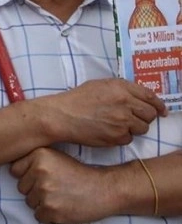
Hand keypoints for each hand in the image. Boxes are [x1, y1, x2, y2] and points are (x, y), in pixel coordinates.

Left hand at [10, 147, 116, 223]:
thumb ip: (34, 161)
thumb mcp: (56, 157)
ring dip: (43, 203)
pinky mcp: (50, 209)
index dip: (29, 176)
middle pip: (22, 188)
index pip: (15, 171)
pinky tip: (64, 207)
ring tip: (62, 196)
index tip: (45, 177)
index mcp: (39, 155)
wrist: (105, 189)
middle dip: (36, 190)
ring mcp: (44, 191)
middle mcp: (39, 171)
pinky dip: (49, 215)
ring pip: (30, 202)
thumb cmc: (79, 174)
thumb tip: (9, 168)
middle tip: (57, 188)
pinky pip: (39, 216)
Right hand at [38, 78, 166, 146]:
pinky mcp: (117, 136)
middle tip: (134, 119)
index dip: (158, 105)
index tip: (162, 110)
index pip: (151, 97)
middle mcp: (125, 103)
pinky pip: (128, 139)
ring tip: (117, 125)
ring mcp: (122, 121)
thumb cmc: (76, 100)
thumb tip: (139, 96)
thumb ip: (121, 89)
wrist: (61, 116)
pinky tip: (108, 132)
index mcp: (122, 88)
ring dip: (133, 128)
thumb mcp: (100, 85)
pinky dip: (121, 137)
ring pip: (142, 128)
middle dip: (145, 118)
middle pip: (150, 114)